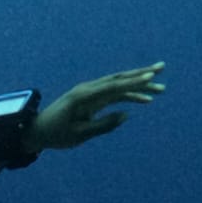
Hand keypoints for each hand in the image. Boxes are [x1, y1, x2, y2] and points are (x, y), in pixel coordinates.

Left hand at [26, 63, 164, 152]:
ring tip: (160, 88)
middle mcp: (88, 89)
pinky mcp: (92, 98)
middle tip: (162, 68)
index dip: (134, 81)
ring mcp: (90, 92)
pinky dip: (129, 95)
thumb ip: (103, 125)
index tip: (151, 76)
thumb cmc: (57, 134)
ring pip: (119, 85)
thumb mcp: (80, 134)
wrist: (39, 130)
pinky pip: (114, 94)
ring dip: (139, 85)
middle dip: (141, 74)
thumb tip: (126, 115)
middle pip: (119, 79)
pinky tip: (145, 100)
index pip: (113, 86)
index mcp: (84, 96)